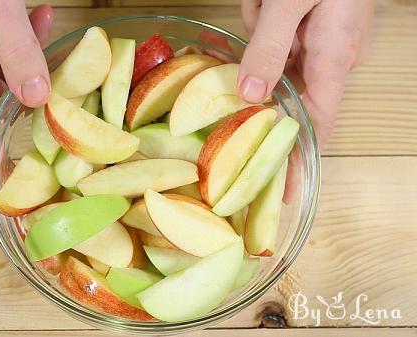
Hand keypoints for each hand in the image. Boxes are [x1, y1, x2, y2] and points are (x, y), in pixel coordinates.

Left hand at [238, 0, 373, 147]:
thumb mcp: (288, 3)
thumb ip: (268, 48)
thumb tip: (250, 94)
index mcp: (335, 55)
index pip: (318, 119)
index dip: (299, 151)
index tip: (285, 183)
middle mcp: (334, 54)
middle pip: (282, 81)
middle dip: (259, 57)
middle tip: (256, 20)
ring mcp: (327, 39)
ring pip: (275, 54)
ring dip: (259, 27)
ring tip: (265, 1)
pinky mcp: (319, 25)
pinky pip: (280, 34)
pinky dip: (265, 17)